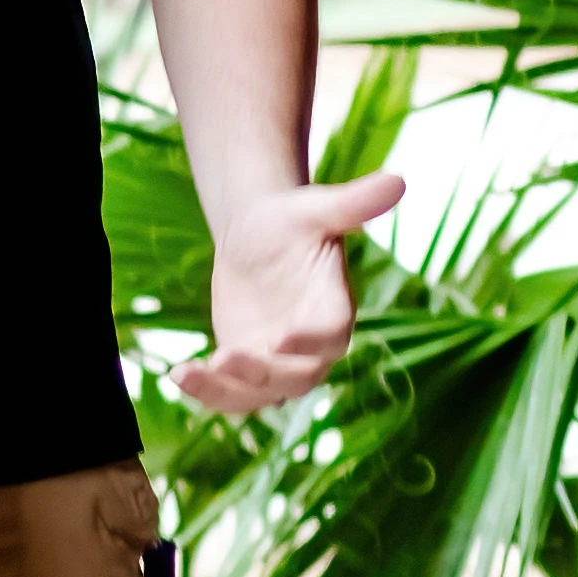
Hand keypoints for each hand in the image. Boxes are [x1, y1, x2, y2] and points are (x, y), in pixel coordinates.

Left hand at [181, 167, 402, 417]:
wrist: (254, 236)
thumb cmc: (290, 219)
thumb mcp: (315, 208)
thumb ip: (353, 203)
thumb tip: (399, 181)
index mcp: (335, 308)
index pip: (331, 335)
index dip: (309, 341)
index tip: (279, 339)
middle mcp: (313, 346)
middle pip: (297, 377)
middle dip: (262, 372)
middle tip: (225, 356)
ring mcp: (280, 363)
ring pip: (260, 395)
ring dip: (227, 391)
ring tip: (190, 373)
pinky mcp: (249, 371)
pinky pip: (233, 394)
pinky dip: (207, 393)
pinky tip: (178, 374)